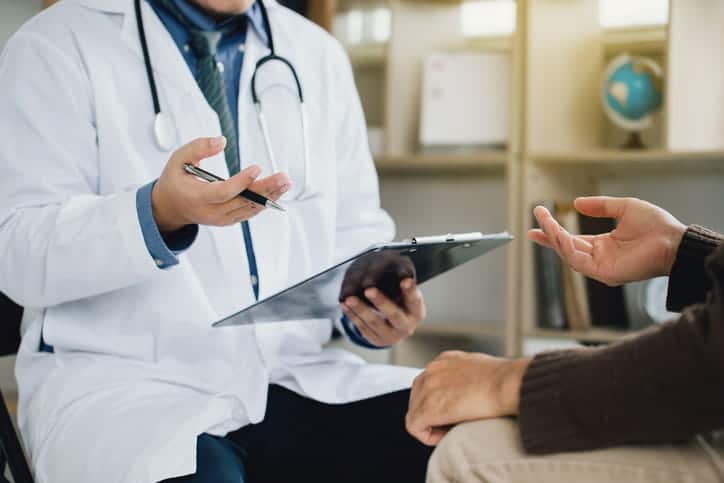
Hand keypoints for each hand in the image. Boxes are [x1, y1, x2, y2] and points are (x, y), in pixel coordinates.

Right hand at [152, 136, 290, 232]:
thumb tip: (222, 141)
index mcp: (196, 197)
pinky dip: (265, 201)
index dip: (241, 181)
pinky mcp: (230, 219)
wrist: (172, 207)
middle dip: (265, 189)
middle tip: (283, 178)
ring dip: (270, 195)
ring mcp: (222, 219)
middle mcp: (211, 212)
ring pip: (250, 208)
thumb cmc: (176, 180)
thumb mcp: (179, 158)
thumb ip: (198, 148)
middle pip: (242, 201)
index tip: (257, 168)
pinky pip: (250, 211)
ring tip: (285, 182)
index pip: (223, 192)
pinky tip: (278, 191)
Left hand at [340, 278, 425, 346]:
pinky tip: (345, 305)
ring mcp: (392, 336)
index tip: (405, 280)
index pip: (414, 300)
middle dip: (381, 302)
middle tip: (369, 290)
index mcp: (417, 312)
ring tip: (350, 299)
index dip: (410, 291)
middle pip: (394, 315)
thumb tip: (398, 272)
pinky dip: (352, 315)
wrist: (396, 325)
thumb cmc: (401, 302)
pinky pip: (362, 328)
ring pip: (374, 322)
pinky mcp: (377, 340)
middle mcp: (407, 327)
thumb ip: (401, 286)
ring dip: (361, 309)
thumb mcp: (405, 294)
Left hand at [406, 351, 529, 446]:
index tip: (456, 413)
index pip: (427, 385)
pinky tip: (447, 436)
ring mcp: (428, 387)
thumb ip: (466, 378)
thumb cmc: (506, 380)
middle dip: (431, 415)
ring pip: (414, 413)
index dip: (438, 403)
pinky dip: (428, 436)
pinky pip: (414, 427)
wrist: (510, 383)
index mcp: (444, 361)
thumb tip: (470, 392)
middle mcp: (432, 370)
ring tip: (453, 430)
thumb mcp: (481, 370)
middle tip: (453, 424)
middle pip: (417, 399)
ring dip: (430, 425)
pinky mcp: (429, 407)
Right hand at [528, 196, 686, 285]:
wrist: (674, 241)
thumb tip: (576, 203)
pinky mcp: (604, 274)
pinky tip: (559, 235)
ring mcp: (600, 267)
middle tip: (533, 223)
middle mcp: (599, 257)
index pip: (571, 239)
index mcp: (603, 244)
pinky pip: (578, 261)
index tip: (539, 218)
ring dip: (554, 239)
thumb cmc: (656, 226)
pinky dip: (566, 249)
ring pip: (568, 254)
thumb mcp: (624, 207)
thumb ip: (600, 205)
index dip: (553, 231)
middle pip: (565, 247)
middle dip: (548, 235)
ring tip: (544, 224)